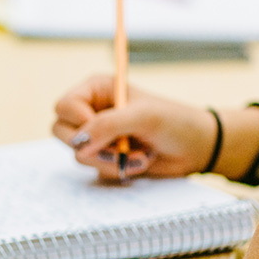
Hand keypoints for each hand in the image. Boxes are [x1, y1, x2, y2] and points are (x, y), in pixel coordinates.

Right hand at [52, 75, 216, 179]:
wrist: (196, 148)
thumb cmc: (174, 122)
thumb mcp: (142, 117)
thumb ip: (108, 125)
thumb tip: (79, 143)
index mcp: (96, 89)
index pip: (65, 106)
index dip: (79, 121)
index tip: (105, 131)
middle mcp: (92, 110)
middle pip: (62, 132)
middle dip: (92, 146)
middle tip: (118, 150)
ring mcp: (97, 135)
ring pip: (78, 154)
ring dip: (109, 159)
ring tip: (139, 155)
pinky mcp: (103, 156)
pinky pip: (93, 168)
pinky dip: (115, 168)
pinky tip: (138, 161)